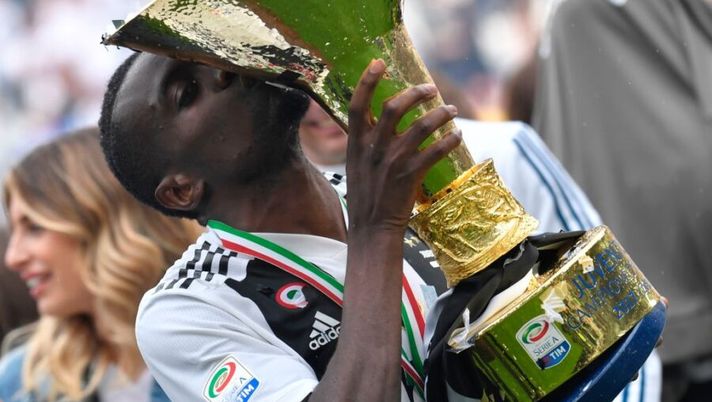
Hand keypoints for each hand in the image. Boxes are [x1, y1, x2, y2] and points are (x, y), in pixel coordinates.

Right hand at [345, 59, 460, 233]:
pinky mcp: (410, 176)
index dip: (368, 81)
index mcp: (356, 144)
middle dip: (415, 92)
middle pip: (393, 107)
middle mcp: (373, 149)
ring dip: (440, 114)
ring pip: (420, 126)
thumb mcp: (356, 165)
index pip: (357, 104)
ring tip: (452, 110)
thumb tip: (382, 121)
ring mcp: (392, 162)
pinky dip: (450, 140)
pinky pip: (436, 150)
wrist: (371, 229)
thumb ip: (367, 142)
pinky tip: (457, 136)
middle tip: (431, 88)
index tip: (379, 62)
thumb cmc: (366, 197)